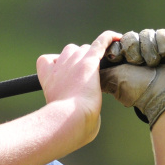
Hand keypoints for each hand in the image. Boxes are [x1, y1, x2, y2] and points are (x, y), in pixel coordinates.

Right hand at [37, 31, 118, 147]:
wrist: (68, 119)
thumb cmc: (64, 125)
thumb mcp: (60, 114)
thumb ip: (70, 106)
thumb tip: (88, 114)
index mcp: (47, 78)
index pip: (47, 60)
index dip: (56, 64)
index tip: (63, 75)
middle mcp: (59, 66)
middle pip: (69, 52)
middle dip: (77, 61)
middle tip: (87, 77)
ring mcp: (74, 63)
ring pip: (83, 48)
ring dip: (90, 55)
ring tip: (101, 68)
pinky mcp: (89, 63)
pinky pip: (100, 42)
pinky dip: (108, 39)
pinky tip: (117, 38)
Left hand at [101, 29, 164, 127]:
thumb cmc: (139, 90)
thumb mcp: (112, 80)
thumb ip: (99, 71)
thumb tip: (85, 67)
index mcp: (123, 61)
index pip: (115, 43)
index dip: (116, 48)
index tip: (116, 57)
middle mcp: (139, 53)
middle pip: (129, 37)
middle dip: (132, 50)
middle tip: (137, 63)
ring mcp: (155, 49)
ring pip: (146, 34)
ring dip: (148, 49)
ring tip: (153, 63)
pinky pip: (162, 33)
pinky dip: (162, 43)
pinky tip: (164, 55)